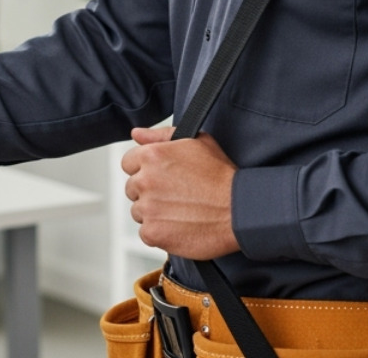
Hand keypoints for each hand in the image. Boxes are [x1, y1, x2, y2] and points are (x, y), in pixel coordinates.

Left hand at [119, 126, 239, 259]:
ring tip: (181, 211)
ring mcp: (147, 208)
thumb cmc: (221, 176)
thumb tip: (136, 134)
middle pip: (132, 188)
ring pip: (138, 211)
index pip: (128, 163)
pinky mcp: (152, 232)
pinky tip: (180, 225)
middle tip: (175, 195)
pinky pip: (145, 233)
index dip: (145, 170)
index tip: (162, 178)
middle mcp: (145, 180)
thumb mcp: (196, 141)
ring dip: (154, 213)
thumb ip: (160, 135)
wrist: (239, 210)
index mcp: (151, 155)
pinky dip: (160, 232)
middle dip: (149, 192)